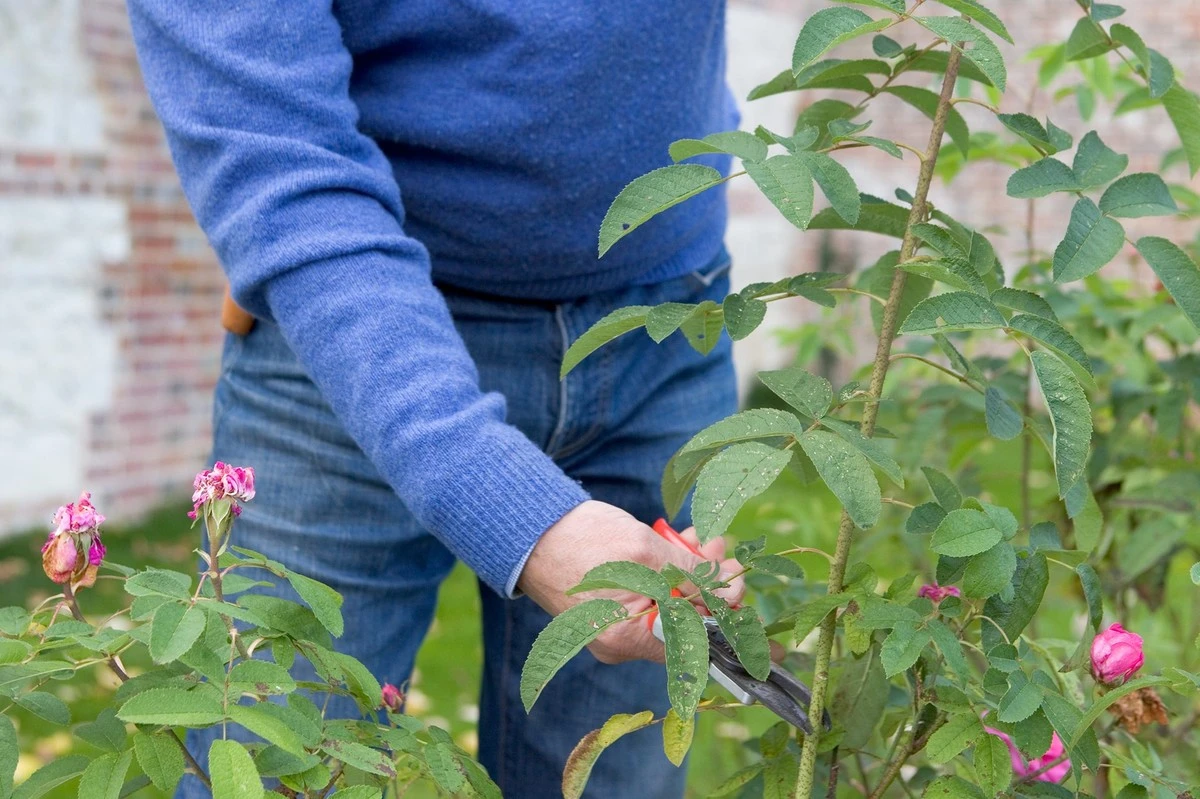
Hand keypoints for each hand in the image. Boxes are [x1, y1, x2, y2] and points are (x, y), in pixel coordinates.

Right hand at [517, 500, 744, 663]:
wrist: (529, 528)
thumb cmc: (581, 540)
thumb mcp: (645, 552)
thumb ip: (689, 575)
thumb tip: (728, 592)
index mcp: (628, 638)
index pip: (695, 643)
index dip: (727, 617)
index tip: (745, 594)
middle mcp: (622, 643)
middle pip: (685, 623)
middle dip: (711, 585)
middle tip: (723, 551)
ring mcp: (615, 627)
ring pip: (671, 604)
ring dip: (692, 572)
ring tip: (703, 538)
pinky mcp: (611, 609)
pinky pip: (652, 596)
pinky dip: (669, 573)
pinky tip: (680, 544)